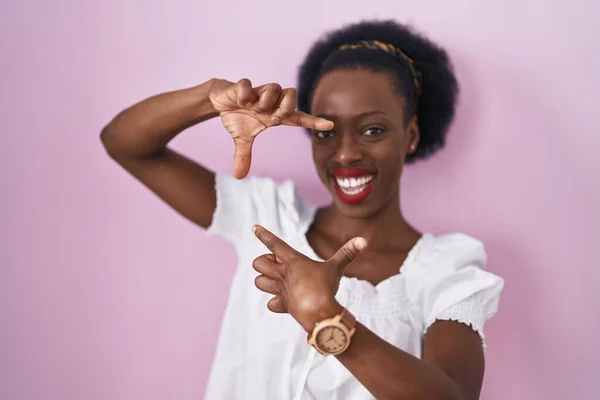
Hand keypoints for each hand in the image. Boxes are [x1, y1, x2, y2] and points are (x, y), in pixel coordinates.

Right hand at [209, 78, 333, 178]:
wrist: (222, 100)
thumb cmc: (239, 117)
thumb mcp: (242, 138)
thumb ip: (244, 155)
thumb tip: (239, 177)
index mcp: (274, 114)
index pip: (299, 118)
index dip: (314, 122)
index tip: (330, 124)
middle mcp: (271, 101)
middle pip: (292, 95)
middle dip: (284, 107)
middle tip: (271, 116)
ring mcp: (258, 92)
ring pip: (274, 87)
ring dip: (265, 102)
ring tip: (251, 108)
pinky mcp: (244, 85)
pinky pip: (250, 86)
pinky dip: (245, 95)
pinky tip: (240, 102)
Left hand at [251, 225, 366, 331]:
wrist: (320, 312)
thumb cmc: (326, 287)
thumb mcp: (337, 268)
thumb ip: (347, 254)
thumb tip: (363, 240)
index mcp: (293, 260)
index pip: (274, 243)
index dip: (263, 234)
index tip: (254, 227)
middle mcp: (283, 274)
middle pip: (258, 262)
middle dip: (263, 262)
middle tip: (277, 264)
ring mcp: (281, 290)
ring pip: (258, 281)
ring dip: (264, 280)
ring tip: (276, 280)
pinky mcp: (283, 305)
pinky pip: (271, 303)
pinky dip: (275, 302)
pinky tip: (284, 301)